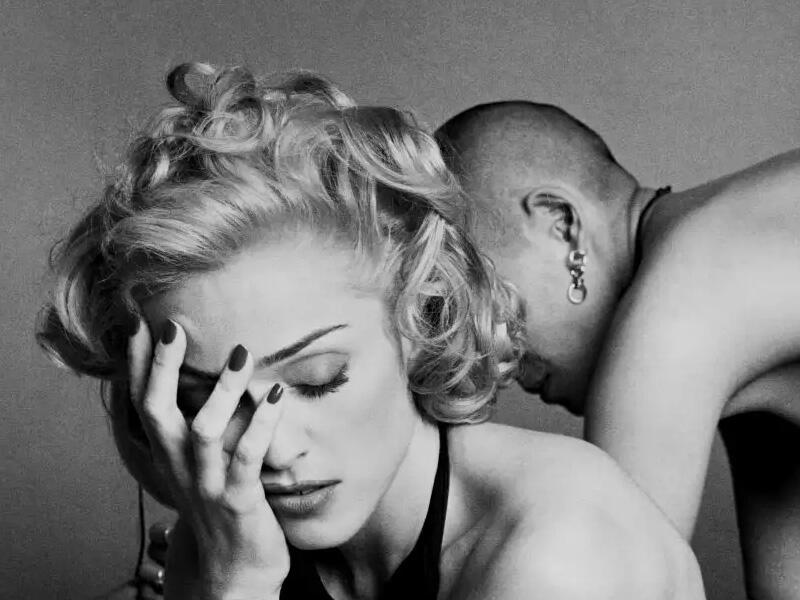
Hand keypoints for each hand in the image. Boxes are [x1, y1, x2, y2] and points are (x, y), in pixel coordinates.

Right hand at [128, 318, 289, 599]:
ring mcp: (208, 485)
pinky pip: (247, 459)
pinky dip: (262, 425)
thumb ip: (191, 427)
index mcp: (167, 455)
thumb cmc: (217, 508)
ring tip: (241, 351)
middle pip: (158, 411)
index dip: (136, 363)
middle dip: (161, 367)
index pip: (142, 402)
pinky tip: (277, 394)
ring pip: (204, 432)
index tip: (136, 320)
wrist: (231, 574)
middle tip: (172, 324)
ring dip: (221, 391)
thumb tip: (197, 381)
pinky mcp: (239, 501)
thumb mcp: (195, 466)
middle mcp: (179, 467)